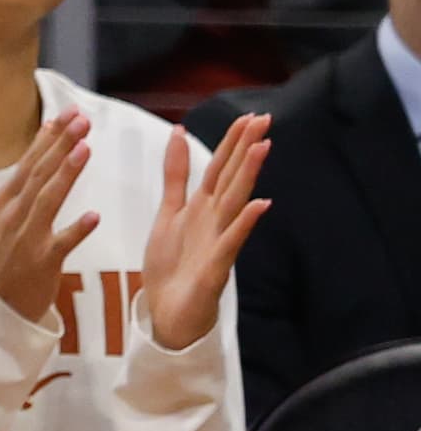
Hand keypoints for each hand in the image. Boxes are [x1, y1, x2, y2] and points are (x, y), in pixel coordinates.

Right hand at [0, 107, 97, 325]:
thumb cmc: (5, 258)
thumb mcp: (4, 218)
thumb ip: (24, 188)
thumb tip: (43, 151)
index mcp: (4, 203)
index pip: (28, 163)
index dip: (48, 138)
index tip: (67, 114)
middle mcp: (12, 216)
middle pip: (39, 174)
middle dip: (60, 144)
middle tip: (81, 120)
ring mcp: (25, 239)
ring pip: (47, 200)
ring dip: (66, 174)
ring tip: (84, 149)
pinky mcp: (41, 263)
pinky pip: (61, 244)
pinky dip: (76, 230)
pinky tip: (93, 217)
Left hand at [141, 111, 269, 352]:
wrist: (167, 314)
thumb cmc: (173, 265)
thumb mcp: (168, 212)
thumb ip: (176, 176)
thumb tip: (179, 133)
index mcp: (202, 207)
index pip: (220, 168)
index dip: (233, 142)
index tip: (250, 116)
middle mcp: (215, 220)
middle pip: (231, 178)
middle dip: (245, 150)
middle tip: (264, 119)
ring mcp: (219, 242)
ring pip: (235, 202)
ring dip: (248, 175)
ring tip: (263, 148)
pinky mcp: (216, 266)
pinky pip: (232, 241)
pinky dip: (244, 223)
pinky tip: (259, 205)